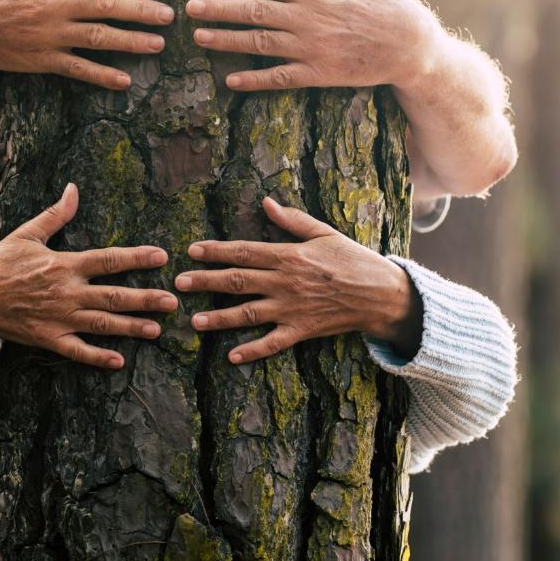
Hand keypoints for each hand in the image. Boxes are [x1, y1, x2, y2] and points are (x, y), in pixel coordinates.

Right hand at [0, 0, 172, 89]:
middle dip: (140, 10)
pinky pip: (77, 69)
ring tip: (157, 44)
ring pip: (97, 38)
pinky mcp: (41, 59)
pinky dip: (101, 75)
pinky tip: (125, 80)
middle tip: (169, 14)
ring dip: (130, 42)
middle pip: (105, 6)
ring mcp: (49, 35)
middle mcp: (54, 5)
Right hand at [0, 183, 177, 368]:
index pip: (108, 259)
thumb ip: (55, 214)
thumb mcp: (27, 234)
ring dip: (132, 327)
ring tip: (157, 330)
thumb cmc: (0, 263)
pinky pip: (77, 351)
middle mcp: (66, 292)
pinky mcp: (48, 338)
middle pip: (114, 296)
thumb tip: (73, 189)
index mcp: (64, 264)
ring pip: (102, 325)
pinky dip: (98, 357)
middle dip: (146, 299)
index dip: (137, 257)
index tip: (162, 256)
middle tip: (173, 301)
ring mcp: (58, 318)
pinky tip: (119, 361)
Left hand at [176, 197, 419, 363]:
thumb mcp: (324, 233)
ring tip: (194, 322)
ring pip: (248, 314)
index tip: (192, 251)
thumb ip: (292, 221)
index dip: (216, 251)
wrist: (381, 294)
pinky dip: (252, 351)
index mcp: (289, 256)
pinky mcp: (301, 331)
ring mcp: (292, 309)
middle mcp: (285, 283)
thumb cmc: (353, 259)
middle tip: (178, 284)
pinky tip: (231, 357)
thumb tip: (266, 203)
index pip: (244, 251)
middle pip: (237, 281)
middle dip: (205, 282)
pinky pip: (272, 343)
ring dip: (219, 318)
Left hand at [186, 0, 442, 91]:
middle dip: (219, 9)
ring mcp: (312, 48)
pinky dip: (255, 79)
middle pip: (254, 12)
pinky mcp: (319, 74)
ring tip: (199, 37)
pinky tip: (231, 80)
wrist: (410, 42)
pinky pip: (281, 77)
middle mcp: (308, 18)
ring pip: (261, 43)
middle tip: (189, 7)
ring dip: (228, 41)